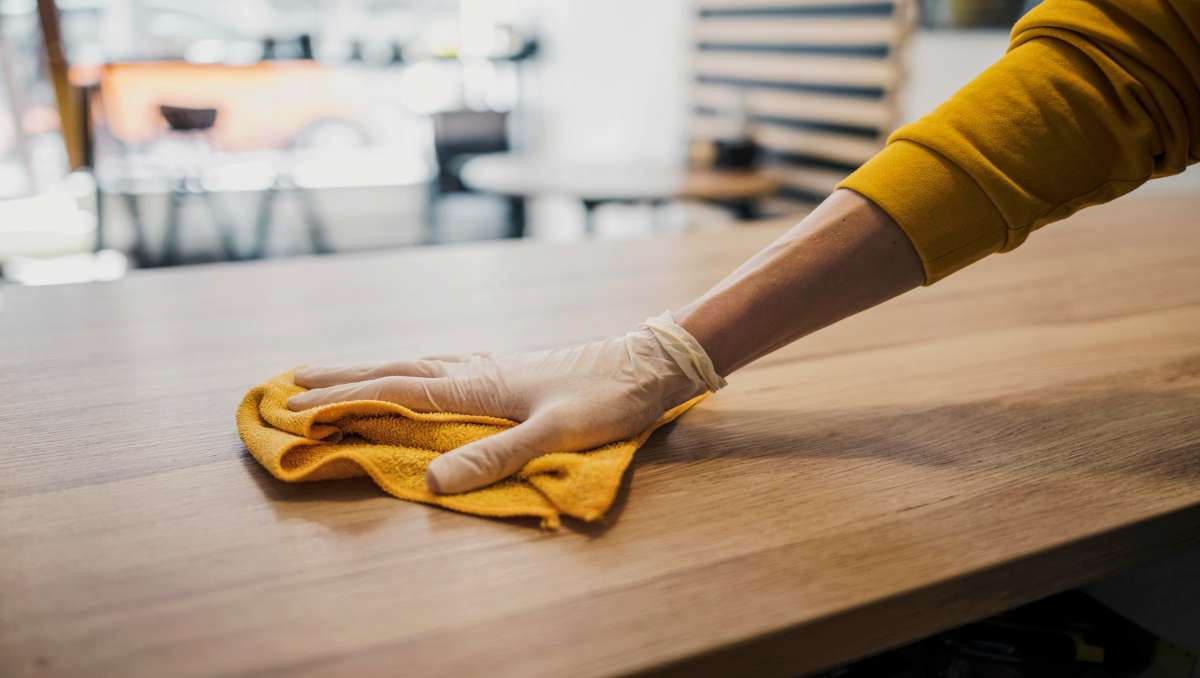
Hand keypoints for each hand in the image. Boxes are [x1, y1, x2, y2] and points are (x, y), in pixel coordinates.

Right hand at [287, 313, 724, 493]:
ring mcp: (493, 367)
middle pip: (395, 372)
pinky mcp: (510, 369)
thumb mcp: (556, 432)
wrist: (650, 362)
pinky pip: (442, 368)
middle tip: (290, 382)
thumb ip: (496, 455)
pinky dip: (411, 371)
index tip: (294, 407)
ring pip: (416, 366)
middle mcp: (477, 371)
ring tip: (336, 375)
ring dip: (371, 370)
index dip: (343, 400)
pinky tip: (415, 376)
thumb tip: (432, 480)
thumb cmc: (608, 398)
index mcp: (478, 387)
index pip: (395, 393)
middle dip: (341, 379)